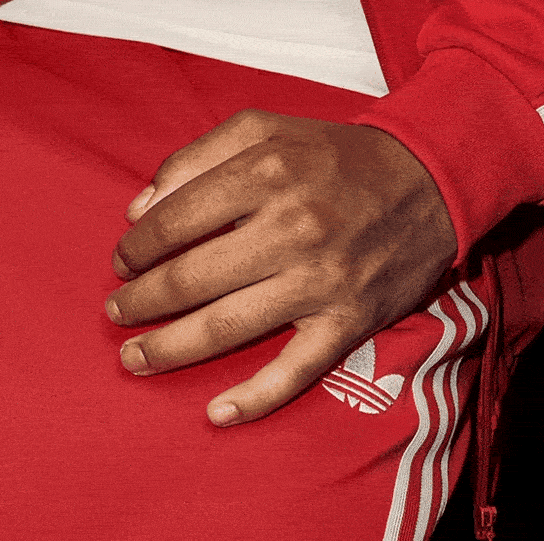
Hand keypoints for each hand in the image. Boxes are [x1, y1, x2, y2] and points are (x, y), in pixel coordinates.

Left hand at [104, 109, 456, 425]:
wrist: (427, 180)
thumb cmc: (331, 155)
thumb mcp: (262, 129)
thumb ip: (194, 157)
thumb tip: (139, 208)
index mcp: (265, 172)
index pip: (177, 218)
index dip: (138, 246)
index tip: (122, 260)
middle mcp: (291, 226)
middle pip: (192, 278)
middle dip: (141, 301)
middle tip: (116, 311)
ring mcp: (321, 279)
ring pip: (228, 326)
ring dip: (171, 349)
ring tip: (134, 358)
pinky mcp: (349, 321)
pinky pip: (296, 370)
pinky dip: (254, 398)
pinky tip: (215, 413)